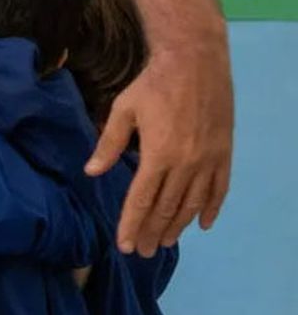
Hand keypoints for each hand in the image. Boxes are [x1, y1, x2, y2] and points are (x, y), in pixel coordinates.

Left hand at [87, 41, 232, 256]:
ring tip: (164, 242)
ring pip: (193, 203)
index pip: (142, 199)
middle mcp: (186, 163)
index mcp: (158, 155)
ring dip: (179, 226)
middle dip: (152, 231)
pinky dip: (212, 209)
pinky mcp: (224, 153)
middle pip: (167, 207)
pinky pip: (220, 189)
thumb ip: (109, 144)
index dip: (132, 224)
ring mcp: (208, 160)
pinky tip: (203, 224)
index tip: (124, 244)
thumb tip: (91, 172)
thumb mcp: (123, 110)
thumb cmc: (153, 85)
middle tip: (141, 251)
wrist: (195, 63)